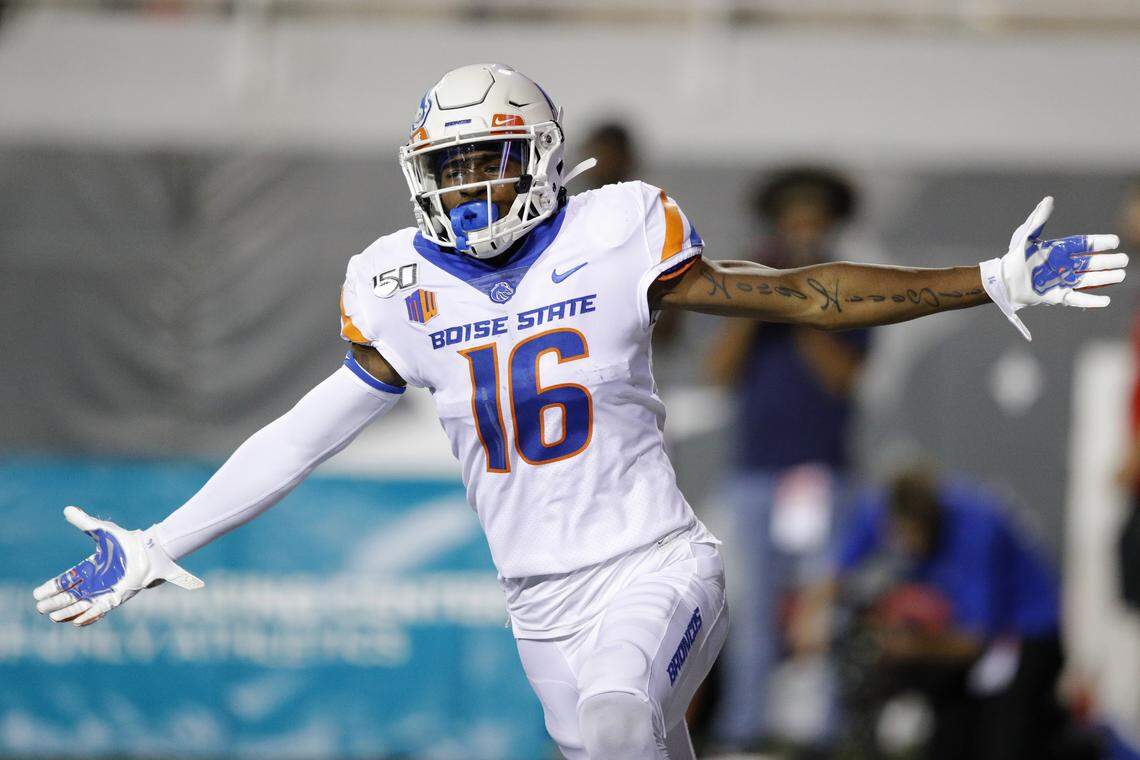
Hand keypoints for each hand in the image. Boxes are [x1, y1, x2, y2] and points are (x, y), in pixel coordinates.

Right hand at [32, 506, 202, 626]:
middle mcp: (95, 582)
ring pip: (81, 605)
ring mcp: (105, 590)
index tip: (37, 593)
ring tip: (53, 617)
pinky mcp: (116, 597)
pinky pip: (100, 610)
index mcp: (89, 568)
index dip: (51, 588)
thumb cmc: (125, 541)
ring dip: (67, 612)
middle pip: (69, 596)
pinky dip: (89, 616)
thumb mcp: (102, 531)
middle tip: (40, 608)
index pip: (65, 580)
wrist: (147, 551)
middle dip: (55, 603)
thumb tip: (67, 509)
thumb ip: (84, 522)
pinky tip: (77, 621)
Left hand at [980, 196, 1127, 339]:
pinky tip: (1105, 300)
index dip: (1099, 243)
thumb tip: (1048, 200)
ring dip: (1105, 278)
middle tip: (1124, 260)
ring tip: (1121, 275)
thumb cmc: (1014, 258)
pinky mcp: (1057, 296)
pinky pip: (1078, 299)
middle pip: (1091, 262)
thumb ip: (1038, 219)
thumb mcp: (1025, 236)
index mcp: (1059, 250)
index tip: (1115, 241)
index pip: (1084, 245)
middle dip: (1108, 261)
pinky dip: (1091, 301)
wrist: (1003, 281)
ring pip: (1089, 279)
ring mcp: (1062, 280)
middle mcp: (1064, 265)